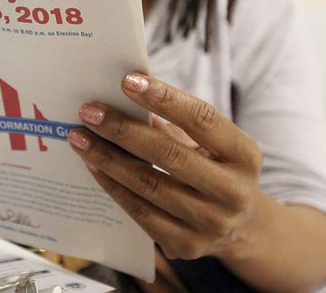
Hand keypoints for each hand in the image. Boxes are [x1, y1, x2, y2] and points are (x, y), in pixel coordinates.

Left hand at [68, 73, 262, 261]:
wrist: (240, 226)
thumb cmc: (215, 167)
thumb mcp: (210, 143)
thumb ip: (176, 121)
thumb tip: (125, 98)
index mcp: (244, 155)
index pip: (202, 119)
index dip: (164, 98)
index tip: (127, 80)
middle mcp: (233, 191)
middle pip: (169, 154)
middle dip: (123, 130)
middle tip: (89, 111)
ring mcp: (211, 223)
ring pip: (148, 185)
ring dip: (108, 158)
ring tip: (81, 137)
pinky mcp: (186, 245)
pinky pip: (140, 212)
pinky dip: (112, 186)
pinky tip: (93, 166)